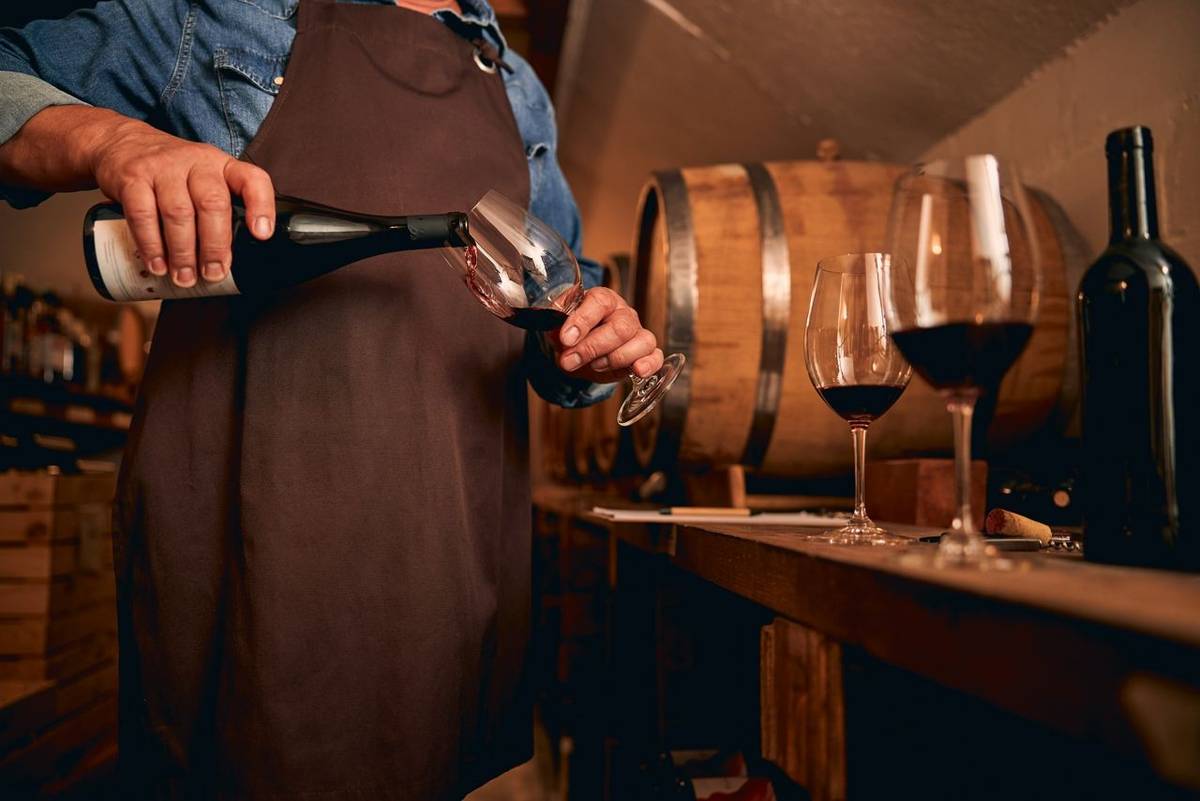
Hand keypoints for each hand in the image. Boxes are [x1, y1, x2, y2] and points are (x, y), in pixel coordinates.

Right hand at [88, 114, 275, 286]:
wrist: (122, 143)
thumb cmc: (173, 173)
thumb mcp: (205, 180)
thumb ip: (222, 210)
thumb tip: (229, 261)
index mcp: (222, 166)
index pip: (251, 179)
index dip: (261, 206)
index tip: (262, 235)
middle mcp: (196, 162)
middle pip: (212, 204)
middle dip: (215, 245)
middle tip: (214, 273)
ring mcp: (163, 168)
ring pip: (178, 213)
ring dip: (183, 252)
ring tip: (185, 276)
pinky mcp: (132, 177)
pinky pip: (143, 214)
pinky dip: (151, 244)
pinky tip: (158, 263)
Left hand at [553, 287, 663, 382]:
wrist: (578, 351)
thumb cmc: (571, 334)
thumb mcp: (556, 326)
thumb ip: (555, 323)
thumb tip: (559, 331)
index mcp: (602, 299)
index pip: (599, 302)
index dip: (583, 320)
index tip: (566, 339)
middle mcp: (623, 313)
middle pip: (621, 327)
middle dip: (593, 348)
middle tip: (570, 360)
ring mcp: (637, 332)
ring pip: (641, 342)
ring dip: (614, 359)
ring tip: (595, 365)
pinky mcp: (645, 353)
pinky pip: (656, 356)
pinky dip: (649, 364)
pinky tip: (637, 371)